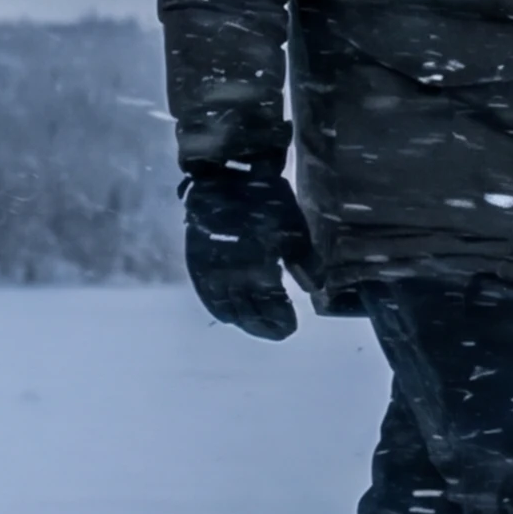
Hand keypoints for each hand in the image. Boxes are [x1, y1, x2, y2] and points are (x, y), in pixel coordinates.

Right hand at [181, 159, 309, 339]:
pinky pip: (208, 297)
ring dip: (242, 320)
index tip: (290, 328)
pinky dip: (219, 309)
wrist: (228, 180)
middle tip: (277, 332)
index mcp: (260, 271)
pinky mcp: (198, 265)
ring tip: (255, 325)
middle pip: (248, 314)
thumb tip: (314, 289)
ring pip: (227, 309)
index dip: (280, 322)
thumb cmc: (268, 203)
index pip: (271, 308)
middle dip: (263, 326)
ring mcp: (213, 274)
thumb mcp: (295, 230)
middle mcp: (234, 279)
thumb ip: (305, 263)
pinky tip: (226, 314)